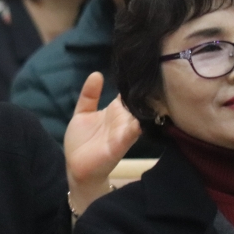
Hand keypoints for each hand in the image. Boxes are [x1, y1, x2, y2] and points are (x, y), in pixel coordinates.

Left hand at [64, 72, 140, 215]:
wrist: (77, 167)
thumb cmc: (82, 140)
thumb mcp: (82, 113)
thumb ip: (89, 95)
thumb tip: (96, 74)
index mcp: (115, 110)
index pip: (128, 92)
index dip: (134, 81)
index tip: (142, 66)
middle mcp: (123, 120)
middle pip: (137, 103)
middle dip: (145, 93)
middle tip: (156, 78)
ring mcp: (122, 132)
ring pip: (137, 117)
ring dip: (143, 110)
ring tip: (151, 97)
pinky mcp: (118, 146)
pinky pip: (128, 136)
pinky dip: (133, 129)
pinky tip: (137, 122)